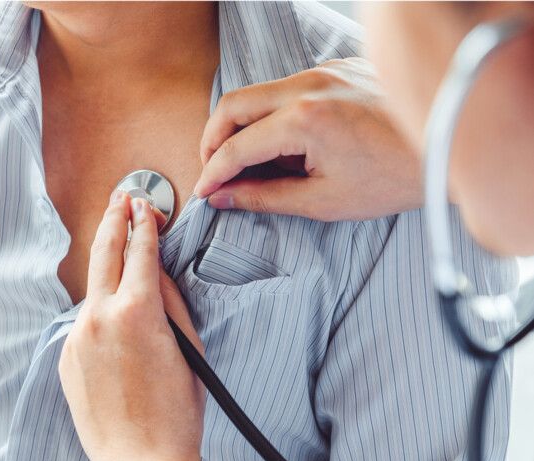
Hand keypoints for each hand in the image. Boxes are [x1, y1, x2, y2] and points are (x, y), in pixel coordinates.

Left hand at [59, 192, 211, 460]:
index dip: (145, 225)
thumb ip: (170, 303)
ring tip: (118, 245)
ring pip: (93, 289)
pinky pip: (85, 322)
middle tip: (121, 198)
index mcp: (138, 312)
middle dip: (114, 220)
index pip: (141, 253)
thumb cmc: (177, 411)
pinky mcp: (65, 358)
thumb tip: (155, 274)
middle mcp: (99, 318)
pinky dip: (101, 310)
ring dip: (107, 266)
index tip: (145, 205)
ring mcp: (76, 338)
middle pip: (104, 253)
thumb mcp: (189, 348)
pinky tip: (116, 316)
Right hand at [195, 58, 421, 221]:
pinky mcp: (337, 68)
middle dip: (213, 140)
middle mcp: (309, 84)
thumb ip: (266, 196)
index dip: (213, 172)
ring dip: (241, 126)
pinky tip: (282, 142)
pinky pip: (287, 88)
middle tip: (214, 170)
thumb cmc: (394, 178)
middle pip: (234, 105)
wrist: (447, 146)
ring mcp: (325, 70)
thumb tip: (227, 197)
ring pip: (258, 92)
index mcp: (304, 120)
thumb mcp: (324, 200)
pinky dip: (271, 115)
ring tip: (246, 162)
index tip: (205, 190)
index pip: (236, 146)